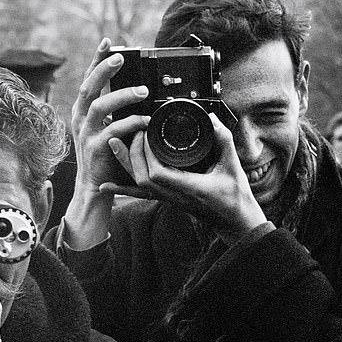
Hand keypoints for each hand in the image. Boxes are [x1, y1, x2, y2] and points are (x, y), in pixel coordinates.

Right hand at [64, 38, 149, 248]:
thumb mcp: (108, 128)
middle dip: (103, 69)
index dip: (97, 60)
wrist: (95, 187)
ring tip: (143, 91)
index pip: (89, 80)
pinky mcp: (95, 149)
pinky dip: (131, 123)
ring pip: (99, 107)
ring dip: (121, 95)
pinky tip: (146, 121)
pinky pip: (113, 131)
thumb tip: (138, 89)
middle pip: (88, 87)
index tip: (108, 42)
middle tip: (121, 57)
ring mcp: (86, 134)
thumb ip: (117, 111)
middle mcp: (80, 119)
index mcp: (83, 111)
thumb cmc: (106, 155)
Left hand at [101, 113, 266, 244]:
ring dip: (124, 163)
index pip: (157, 174)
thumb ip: (223, 141)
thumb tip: (211, 119)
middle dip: (132, 154)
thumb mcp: (233, 166)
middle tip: (134, 131)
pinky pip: (139, 194)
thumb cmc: (235, 197)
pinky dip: (122, 187)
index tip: (147, 133)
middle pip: (141, 178)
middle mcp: (173, 195)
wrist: (234, 223)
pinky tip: (106, 184)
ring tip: (114, 143)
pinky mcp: (166, 199)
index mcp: (189, 187)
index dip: (147, 154)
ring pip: (138, 185)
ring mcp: (167, 199)